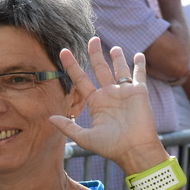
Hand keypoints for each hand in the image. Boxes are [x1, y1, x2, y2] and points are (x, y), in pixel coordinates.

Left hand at [48, 38, 165, 171]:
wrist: (135, 150)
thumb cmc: (111, 146)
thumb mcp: (84, 137)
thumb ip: (68, 126)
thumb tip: (49, 118)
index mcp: (96, 102)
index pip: (81, 79)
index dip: (72, 66)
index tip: (63, 52)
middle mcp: (110, 95)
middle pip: (100, 69)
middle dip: (95, 54)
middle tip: (92, 39)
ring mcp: (125, 93)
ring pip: (119, 70)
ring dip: (116, 58)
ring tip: (113, 47)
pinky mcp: (139, 93)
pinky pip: (139, 75)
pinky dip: (139, 65)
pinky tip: (138, 55)